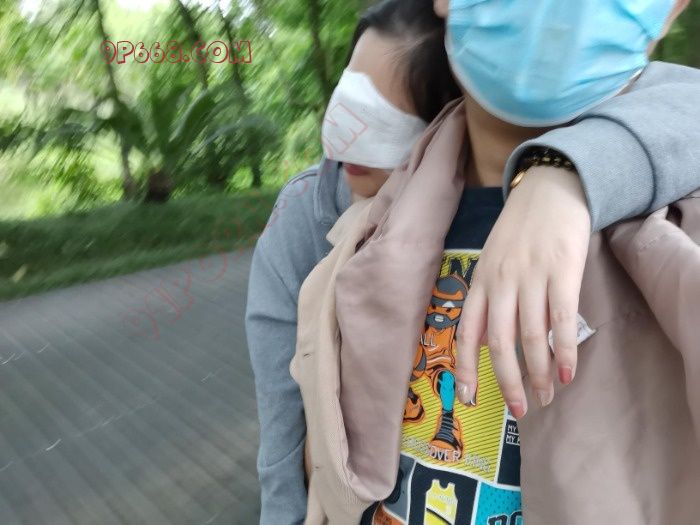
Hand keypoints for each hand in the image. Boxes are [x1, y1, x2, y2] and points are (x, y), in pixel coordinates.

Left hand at [455, 166, 590, 417]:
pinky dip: (565, 351)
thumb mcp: (491, 261)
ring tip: (547, 396)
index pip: (466, 333)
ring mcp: (531, 278)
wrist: (550, 188)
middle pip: (500, 344)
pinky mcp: (563, 272)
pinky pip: (562, 320)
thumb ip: (487, 299)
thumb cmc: (519, 230)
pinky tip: (569, 373)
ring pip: (531, 337)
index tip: (468, 399)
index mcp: (480, 282)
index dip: (465, 368)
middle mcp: (500, 283)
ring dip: (540, 373)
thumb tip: (485, 342)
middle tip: (520, 410)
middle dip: (508, 382)